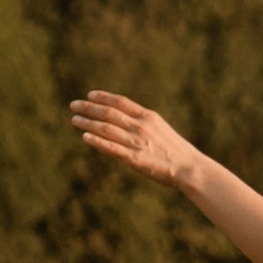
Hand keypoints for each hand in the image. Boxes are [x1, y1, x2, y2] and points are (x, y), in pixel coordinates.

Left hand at [71, 92, 200, 189]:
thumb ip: (143, 123)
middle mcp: (140, 126)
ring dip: (88, 123)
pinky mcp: (134, 158)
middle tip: (73, 105)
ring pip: (106, 129)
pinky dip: (97, 141)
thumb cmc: (176, 150)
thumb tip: (127, 120)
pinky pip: (111, 148)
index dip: (103, 97)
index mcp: (148, 117)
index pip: (121, 102)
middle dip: (89, 108)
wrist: (189, 167)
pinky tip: (85, 137)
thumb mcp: (161, 129)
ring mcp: (137, 142)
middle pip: (109, 113)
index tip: (89, 95)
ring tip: (74, 119)